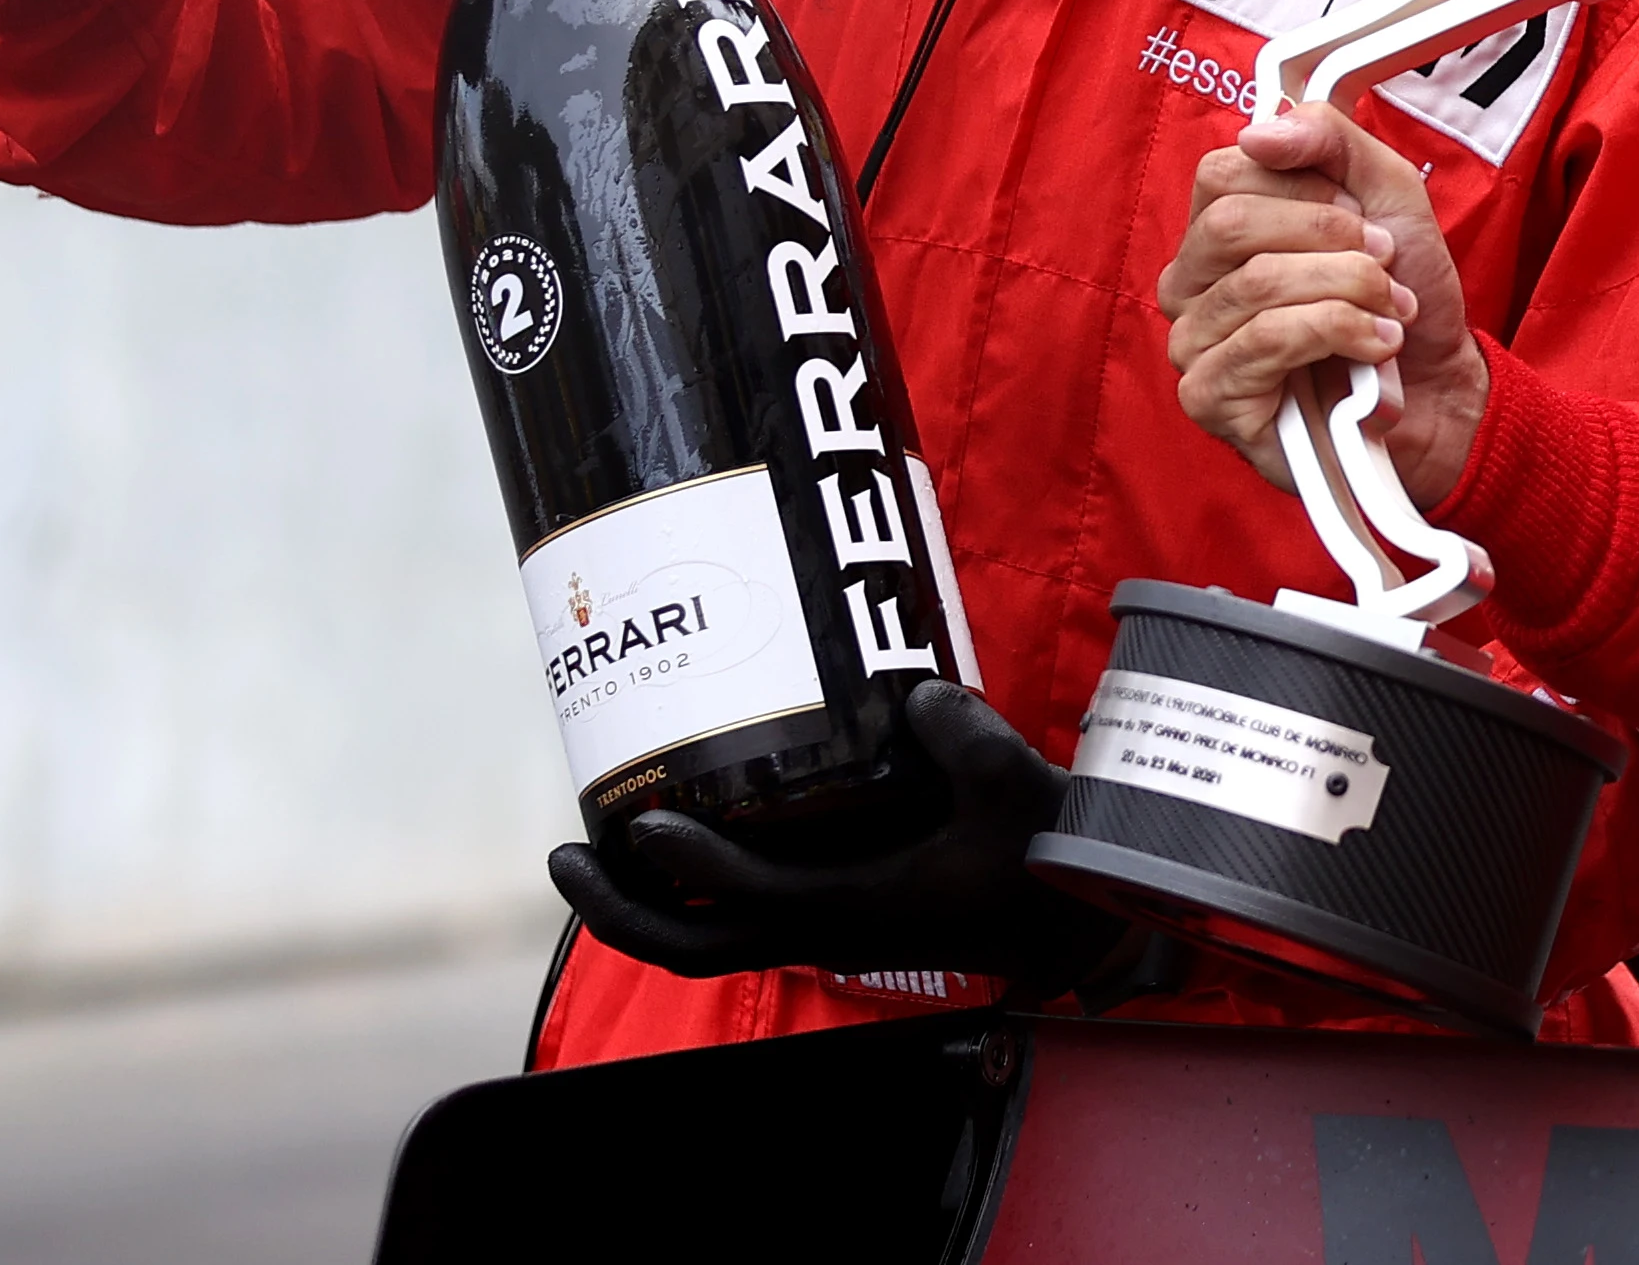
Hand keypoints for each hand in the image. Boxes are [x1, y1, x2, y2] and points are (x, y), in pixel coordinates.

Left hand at [543, 681, 1146, 993]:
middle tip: (566, 853)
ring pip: (703, 938)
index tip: (637, 823)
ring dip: (640, 903)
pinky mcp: (832, 915)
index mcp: (857, 908)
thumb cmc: (1043, 861)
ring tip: (593, 847)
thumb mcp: (1015, 788)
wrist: (1072, 920)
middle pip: (691, 945)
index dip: (684, 864)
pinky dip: (689, 888)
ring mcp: (822, 930)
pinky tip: (680, 836)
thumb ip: (965, 738)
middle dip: (615, 909)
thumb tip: (913, 693)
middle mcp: (823, 929)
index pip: (746, 894)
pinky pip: (735, 916)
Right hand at [1158, 98, 1478, 505]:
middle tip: (1384, 262)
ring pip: (1257, 282)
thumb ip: (1330, 141)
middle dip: (1331, 237)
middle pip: (1231, 224)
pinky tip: (1375, 349)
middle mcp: (1191, 282)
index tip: (1364, 216)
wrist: (1439, 390)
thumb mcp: (1386, 193)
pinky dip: (1340, 332)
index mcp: (1218, 229)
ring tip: (1392, 312)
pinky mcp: (1209, 397)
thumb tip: (1257, 130)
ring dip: (1350, 289)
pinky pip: (1266, 339)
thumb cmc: (1402, 295)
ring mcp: (1192, 341)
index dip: (1309, 187)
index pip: (1224, 172)